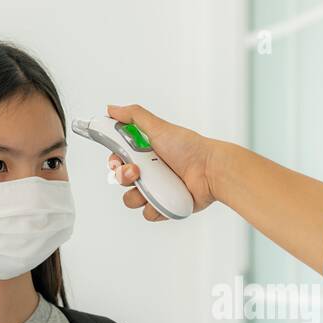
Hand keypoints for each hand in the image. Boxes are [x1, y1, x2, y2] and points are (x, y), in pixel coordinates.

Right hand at [105, 104, 218, 220]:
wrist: (211, 170)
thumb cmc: (189, 148)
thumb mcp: (159, 127)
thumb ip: (134, 116)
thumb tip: (111, 109)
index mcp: (145, 153)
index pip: (118, 159)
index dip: (114, 161)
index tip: (117, 160)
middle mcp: (149, 171)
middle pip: (121, 180)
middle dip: (123, 177)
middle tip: (137, 171)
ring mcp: (157, 190)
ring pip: (132, 199)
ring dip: (137, 195)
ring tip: (153, 187)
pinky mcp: (165, 206)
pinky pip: (149, 213)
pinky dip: (154, 208)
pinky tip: (165, 197)